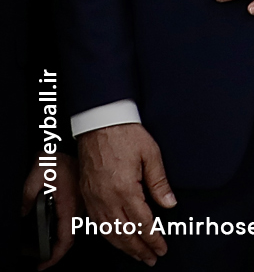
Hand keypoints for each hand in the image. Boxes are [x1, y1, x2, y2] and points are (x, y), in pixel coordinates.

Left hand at [19, 151, 76, 267]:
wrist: (68, 144)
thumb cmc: (58, 156)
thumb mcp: (36, 176)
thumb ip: (28, 197)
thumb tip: (23, 213)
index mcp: (70, 205)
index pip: (65, 240)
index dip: (54, 256)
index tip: (42, 264)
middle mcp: (79, 206)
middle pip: (69, 237)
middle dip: (55, 251)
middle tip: (40, 259)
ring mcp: (81, 202)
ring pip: (72, 228)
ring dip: (59, 240)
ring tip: (44, 245)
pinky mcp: (80, 197)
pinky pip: (73, 218)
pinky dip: (63, 227)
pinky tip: (53, 225)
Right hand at [77, 125, 173, 264]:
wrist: (99, 123)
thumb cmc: (124, 135)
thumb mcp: (151, 154)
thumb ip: (159, 182)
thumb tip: (169, 203)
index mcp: (125, 189)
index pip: (142, 223)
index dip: (152, 239)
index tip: (161, 248)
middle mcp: (107, 198)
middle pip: (124, 233)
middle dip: (139, 248)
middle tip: (150, 258)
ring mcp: (94, 198)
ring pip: (108, 231)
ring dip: (123, 246)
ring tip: (136, 254)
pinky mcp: (87, 195)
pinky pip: (96, 222)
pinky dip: (107, 235)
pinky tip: (115, 239)